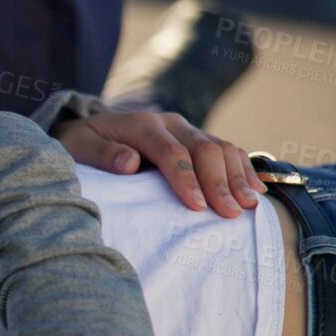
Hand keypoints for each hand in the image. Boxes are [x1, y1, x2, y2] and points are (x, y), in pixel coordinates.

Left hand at [52, 110, 266, 217]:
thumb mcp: (78, 147)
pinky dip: (243, 169)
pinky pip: (227, 151)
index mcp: (142, 125)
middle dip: (219, 182)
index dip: (186, 179)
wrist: (89, 129)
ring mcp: (186, 129)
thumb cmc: (80, 145)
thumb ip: (102, 154)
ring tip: (250, 205)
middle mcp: (170, 123)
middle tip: (230, 213)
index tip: (196, 206)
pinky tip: (256, 190)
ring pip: (222, 148)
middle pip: (204, 150)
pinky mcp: (196, 139)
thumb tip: (128, 163)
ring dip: (238, 177)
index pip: (170, 152)